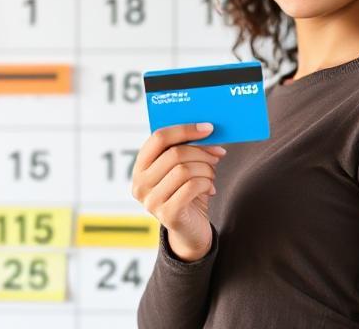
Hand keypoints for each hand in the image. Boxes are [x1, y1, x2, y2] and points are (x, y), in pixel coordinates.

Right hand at [131, 122, 226, 261]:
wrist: (190, 231)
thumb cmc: (186, 194)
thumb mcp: (181, 169)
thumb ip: (185, 150)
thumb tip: (207, 131)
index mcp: (140, 166)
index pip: (158, 138)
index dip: (185, 130)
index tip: (209, 128)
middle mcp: (140, 183)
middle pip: (174, 153)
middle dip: (202, 151)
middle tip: (218, 154)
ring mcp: (151, 200)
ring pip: (184, 170)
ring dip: (206, 169)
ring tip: (211, 175)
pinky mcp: (167, 214)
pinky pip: (192, 187)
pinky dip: (206, 183)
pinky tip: (210, 189)